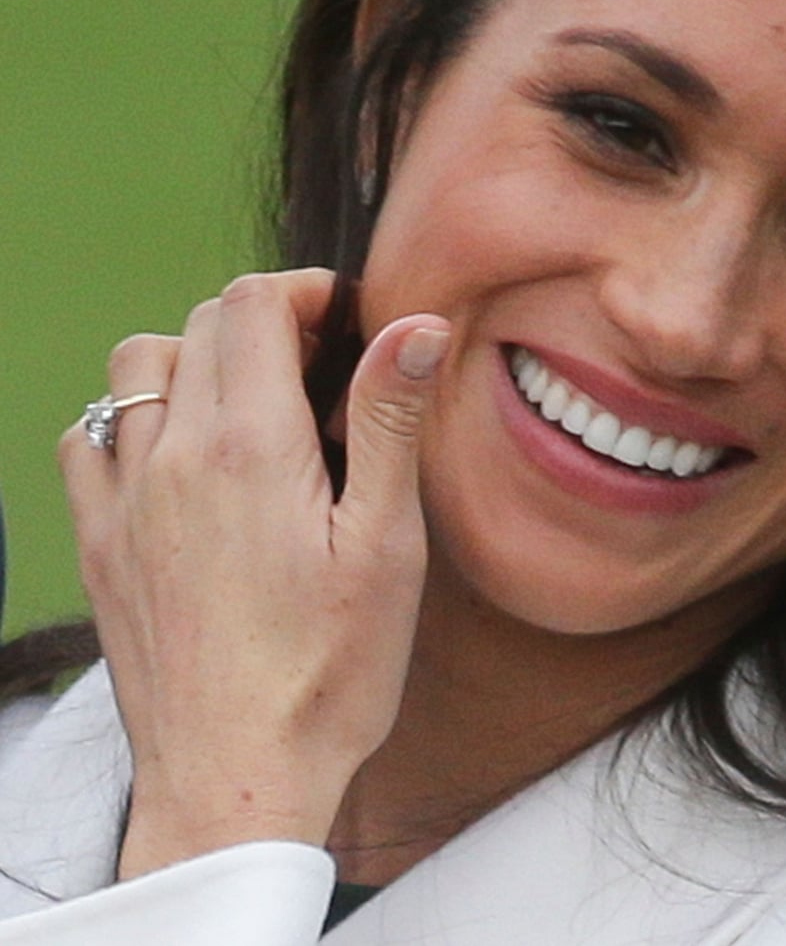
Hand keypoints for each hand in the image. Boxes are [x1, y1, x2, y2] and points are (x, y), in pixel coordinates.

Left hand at [57, 268, 448, 878]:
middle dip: (263, 322)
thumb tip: (414, 327)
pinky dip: (129, 420)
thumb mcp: (387, 546)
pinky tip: (180, 458)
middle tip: (324, 369)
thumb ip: (388, 424)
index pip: (253, 305)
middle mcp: (171, 459)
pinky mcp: (99, 548)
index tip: (351, 321)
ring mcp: (123, 503)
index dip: (306, 292)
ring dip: (193, 360)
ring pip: (134, 371)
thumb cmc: (329, 673)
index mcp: (250, 448)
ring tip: (253, 406)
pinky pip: (87, 440)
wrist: (236, 778)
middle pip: (198, 327)